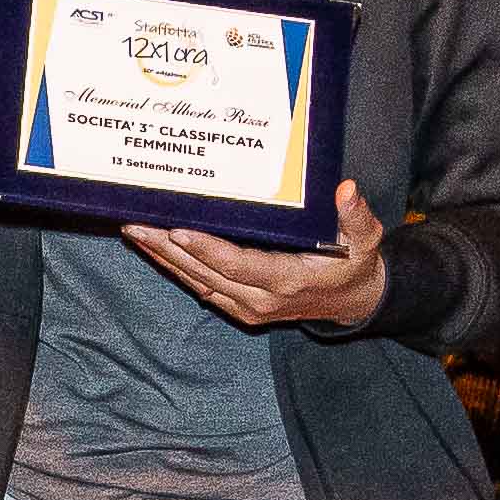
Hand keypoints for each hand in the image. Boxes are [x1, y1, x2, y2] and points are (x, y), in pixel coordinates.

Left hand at [130, 182, 389, 329]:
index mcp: (288, 280)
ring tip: (134, 232)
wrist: (352, 303)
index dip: (206, 248)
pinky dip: (175, 268)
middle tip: (135, 224)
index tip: (176, 229)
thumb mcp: (365, 239)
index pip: (238, 264)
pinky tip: (154, 250)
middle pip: (204, 273)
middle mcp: (261, 299)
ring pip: (195, 281)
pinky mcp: (239, 309)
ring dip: (162, 258)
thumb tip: (346, 190)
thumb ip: (356, 215)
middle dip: (167, 248)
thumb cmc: (356, 264)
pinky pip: (200, 287)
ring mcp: (247, 308)